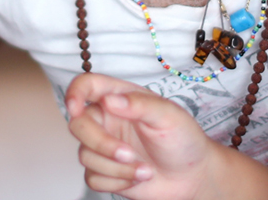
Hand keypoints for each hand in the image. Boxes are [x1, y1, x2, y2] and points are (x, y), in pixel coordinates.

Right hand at [65, 73, 220, 199]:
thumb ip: (140, 104)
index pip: (87, 85)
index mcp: (120, 98)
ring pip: (85, 156)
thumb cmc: (183, 139)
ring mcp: (104, 146)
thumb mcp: (169, 116)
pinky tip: (138, 177)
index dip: (75, 92)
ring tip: (145, 169)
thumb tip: (110, 99)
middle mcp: (107, 120)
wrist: (192, 176)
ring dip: (117, 168)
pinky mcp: (105, 171)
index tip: (76, 108)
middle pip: (78, 125)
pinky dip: (117, 182)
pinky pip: (93, 178)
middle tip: (128, 154)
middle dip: (101, 144)